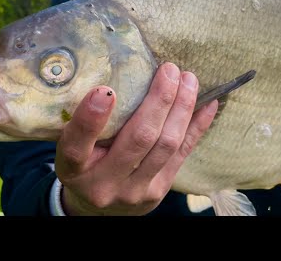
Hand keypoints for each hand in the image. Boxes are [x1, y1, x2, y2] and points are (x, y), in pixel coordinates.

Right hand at [54, 62, 217, 214]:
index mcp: (73, 169)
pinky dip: (197, 126)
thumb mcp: (71, 147)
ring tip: (188, 80)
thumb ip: (83, 122)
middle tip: (169, 70)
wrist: (97, 210)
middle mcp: (104, 184)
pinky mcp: (159, 190)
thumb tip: (108, 79)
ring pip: (166, 145)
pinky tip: (208, 103)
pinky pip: (182, 153)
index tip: (105, 90)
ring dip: (182, 108)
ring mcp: (136, 191)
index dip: (91, 119)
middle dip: (159, 101)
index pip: (76, 146)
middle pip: (138, 139)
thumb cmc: (84, 167)